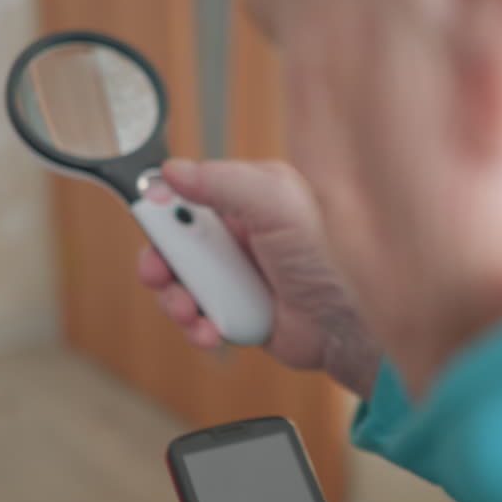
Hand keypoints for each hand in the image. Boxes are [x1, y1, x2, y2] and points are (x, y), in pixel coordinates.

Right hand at [137, 159, 381, 396]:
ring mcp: (239, 276)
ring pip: (182, 284)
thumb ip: (222, 182)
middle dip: (162, 262)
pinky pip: (199, 318)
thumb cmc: (330, 257)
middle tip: (158, 274)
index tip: (149, 217)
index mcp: (251, 198)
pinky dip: (197, 327)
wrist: (352, 327)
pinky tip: (209, 331)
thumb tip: (172, 170)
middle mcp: (242, 235)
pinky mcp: (239, 314)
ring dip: (177, 300)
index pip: (191, 195)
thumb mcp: (275, 205)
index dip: (165, 208)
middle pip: (177, 243)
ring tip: (190, 312)